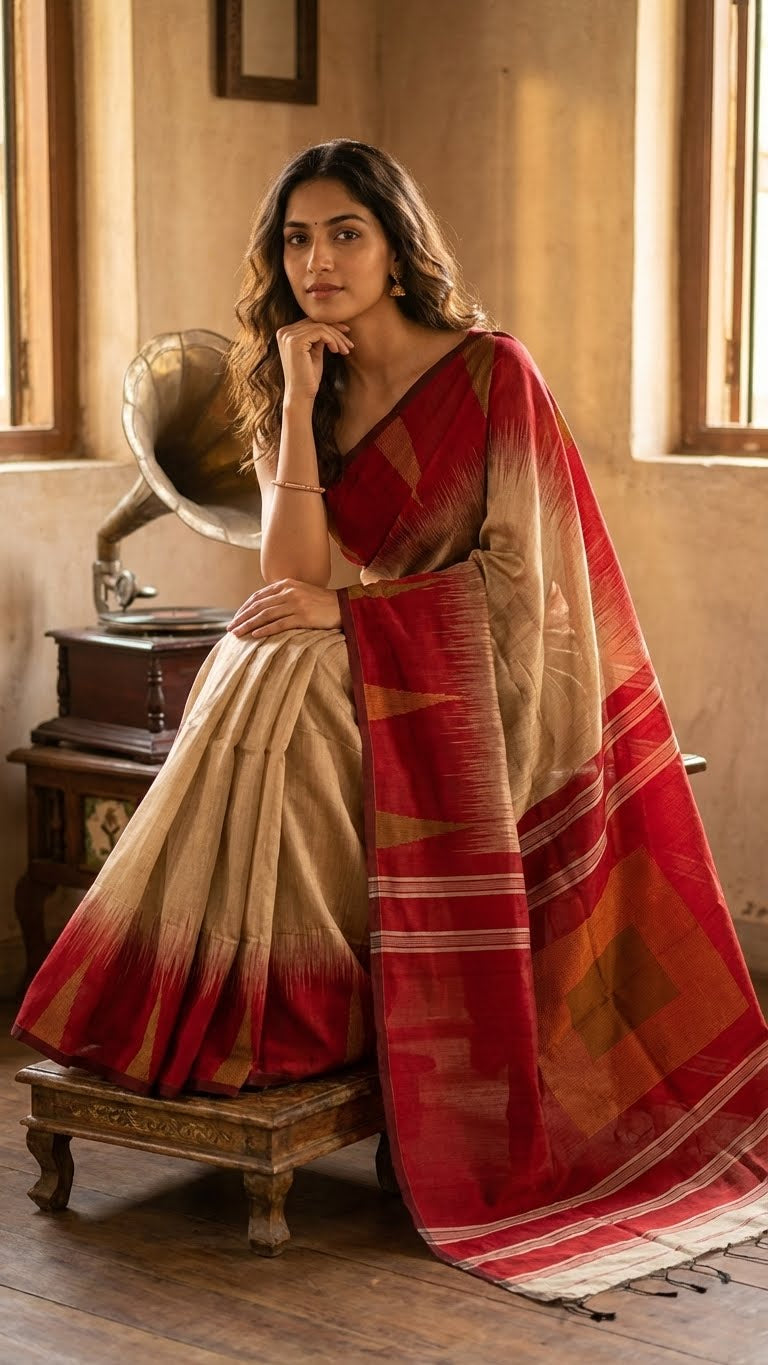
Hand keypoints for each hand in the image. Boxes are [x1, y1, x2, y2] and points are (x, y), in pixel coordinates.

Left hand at [226, 579, 341, 639]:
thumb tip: (264, 608)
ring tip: (238, 634)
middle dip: (242, 618)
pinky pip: (280, 624)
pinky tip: (255, 635)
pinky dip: (265, 629)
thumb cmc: (321, 603)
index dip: (245, 608)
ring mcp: (296, 604)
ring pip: (265, 615)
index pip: (258, 596)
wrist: (344, 607)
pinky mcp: (303, 617)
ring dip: (249, 625)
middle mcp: (289, 592)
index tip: (236, 618)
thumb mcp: (300, 592)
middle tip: (230, 628)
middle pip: (259, 606)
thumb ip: (283, 596)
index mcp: (286, 584)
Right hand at [276, 319, 353, 401]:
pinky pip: (320, 332)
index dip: (331, 325)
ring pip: (321, 327)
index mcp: (286, 333)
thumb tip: (332, 325)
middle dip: (336, 332)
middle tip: (349, 344)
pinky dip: (332, 340)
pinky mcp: (295, 341)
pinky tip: (337, 351)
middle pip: (316, 322)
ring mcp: (288, 336)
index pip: (311, 322)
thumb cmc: (308, 377)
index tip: (346, 332)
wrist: (301, 395)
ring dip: (337, 338)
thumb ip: (318, 338)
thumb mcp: (314, 352)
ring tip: (345, 350)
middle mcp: (284, 332)